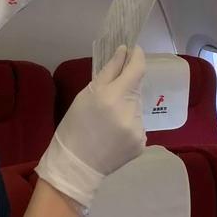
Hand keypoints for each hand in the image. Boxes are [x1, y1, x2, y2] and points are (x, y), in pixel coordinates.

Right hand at [35, 46, 145, 208]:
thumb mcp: (86, 95)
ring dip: (127, 107)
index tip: (135, 51)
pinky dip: (128, 124)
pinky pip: (138, 125)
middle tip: (107, 99)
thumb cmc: (75, 126)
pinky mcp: (142, 144)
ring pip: (137, 107)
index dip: (138, 57)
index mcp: (112, 97)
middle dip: (126, 88)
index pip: (137, 69)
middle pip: (135, 89)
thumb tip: (124, 51)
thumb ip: (109, 72)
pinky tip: (114, 134)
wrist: (75, 165)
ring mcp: (138, 130)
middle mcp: (129, 112)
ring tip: (108, 121)